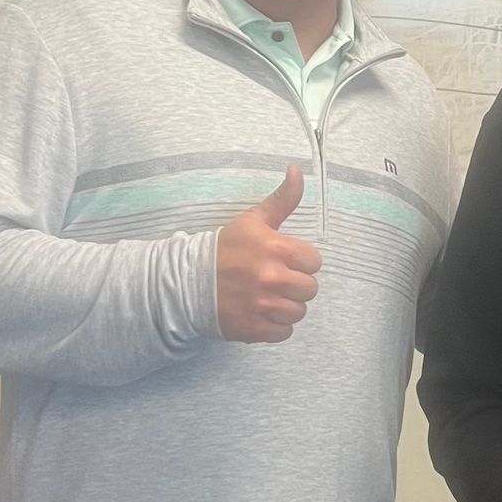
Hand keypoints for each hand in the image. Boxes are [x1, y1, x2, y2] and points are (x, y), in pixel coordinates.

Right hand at [215, 163, 320, 343]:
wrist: (187, 282)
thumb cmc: (225, 249)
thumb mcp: (253, 220)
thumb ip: (282, 199)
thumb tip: (296, 170)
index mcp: (275, 248)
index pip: (314, 262)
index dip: (301, 261)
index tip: (284, 260)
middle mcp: (271, 278)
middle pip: (310, 289)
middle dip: (296, 285)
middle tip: (275, 280)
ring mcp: (263, 306)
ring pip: (299, 312)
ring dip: (287, 306)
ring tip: (267, 297)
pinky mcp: (254, 328)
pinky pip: (284, 332)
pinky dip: (275, 326)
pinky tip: (260, 312)